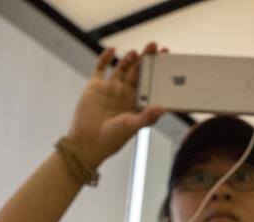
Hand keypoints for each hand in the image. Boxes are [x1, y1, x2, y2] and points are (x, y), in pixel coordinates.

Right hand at [67, 43, 166, 167]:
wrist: (87, 144)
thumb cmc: (112, 139)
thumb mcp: (132, 127)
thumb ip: (148, 117)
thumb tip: (163, 108)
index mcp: (136, 103)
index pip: (150, 82)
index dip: (157, 69)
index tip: (166, 56)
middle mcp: (125, 94)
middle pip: (138, 72)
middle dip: (146, 59)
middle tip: (154, 46)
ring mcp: (110, 89)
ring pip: (122, 68)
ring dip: (129, 58)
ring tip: (136, 52)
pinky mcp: (95, 86)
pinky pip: (100, 68)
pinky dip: (105, 58)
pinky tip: (112, 50)